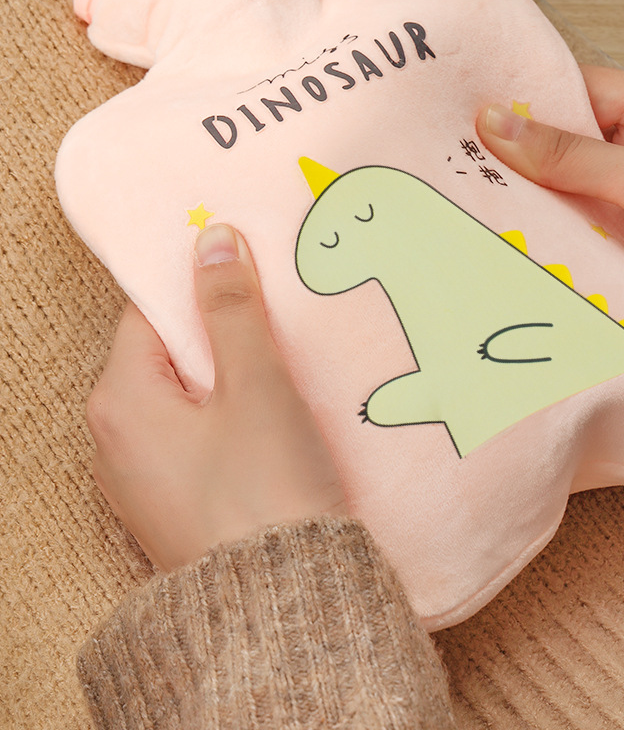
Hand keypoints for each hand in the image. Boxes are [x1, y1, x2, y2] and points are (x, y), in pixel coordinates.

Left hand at [87, 224, 347, 571]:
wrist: (284, 611)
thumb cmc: (266, 491)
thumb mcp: (256, 384)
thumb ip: (232, 308)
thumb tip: (211, 237)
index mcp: (119, 400)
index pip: (151, 313)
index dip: (201, 286)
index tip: (249, 272)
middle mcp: (113, 441)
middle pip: (168, 355)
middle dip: (221, 334)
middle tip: (278, 321)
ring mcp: (140, 481)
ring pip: (185, 399)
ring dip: (232, 379)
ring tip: (285, 368)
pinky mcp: (173, 508)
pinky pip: (195, 440)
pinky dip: (230, 421)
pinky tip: (274, 421)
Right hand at [477, 67, 623, 326]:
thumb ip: (569, 153)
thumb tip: (497, 122)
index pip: (581, 85)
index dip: (530, 100)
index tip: (477, 115)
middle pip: (569, 129)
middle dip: (527, 146)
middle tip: (473, 156)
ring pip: (568, 170)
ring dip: (536, 185)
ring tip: (488, 188)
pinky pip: (577, 205)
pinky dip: (551, 214)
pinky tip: (520, 219)